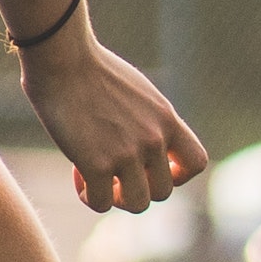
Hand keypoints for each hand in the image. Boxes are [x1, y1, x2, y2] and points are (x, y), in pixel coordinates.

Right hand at [19, 11, 208, 213]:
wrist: (63, 57)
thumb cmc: (90, 68)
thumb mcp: (136, 92)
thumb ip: (146, 119)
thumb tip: (138, 144)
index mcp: (166, 118)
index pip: (197, 162)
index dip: (177, 175)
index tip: (151, 167)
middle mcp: (153, 139)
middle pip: (163, 192)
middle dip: (138, 188)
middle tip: (114, 172)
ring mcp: (127, 154)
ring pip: (136, 204)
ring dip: (116, 197)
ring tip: (97, 178)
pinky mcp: (97, 165)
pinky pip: (100, 203)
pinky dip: (88, 195)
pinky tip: (77, 174)